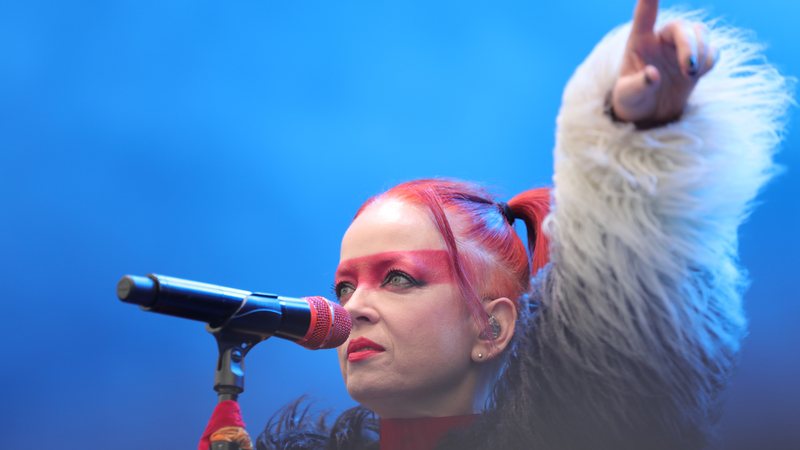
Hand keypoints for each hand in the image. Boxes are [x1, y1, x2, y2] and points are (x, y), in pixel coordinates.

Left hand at [611, 0, 717, 125]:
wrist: (648, 114)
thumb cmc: (631, 100)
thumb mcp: (627, 96)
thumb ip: (638, 85)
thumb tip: (652, 74)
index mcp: (639, 42)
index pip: (644, 15)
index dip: (650, 0)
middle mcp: (661, 39)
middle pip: (682, 27)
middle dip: (689, 45)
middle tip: (689, 69)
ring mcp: (680, 48)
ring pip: (701, 33)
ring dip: (702, 51)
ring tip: (691, 74)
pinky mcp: (697, 60)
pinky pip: (712, 50)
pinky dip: (710, 59)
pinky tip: (699, 73)